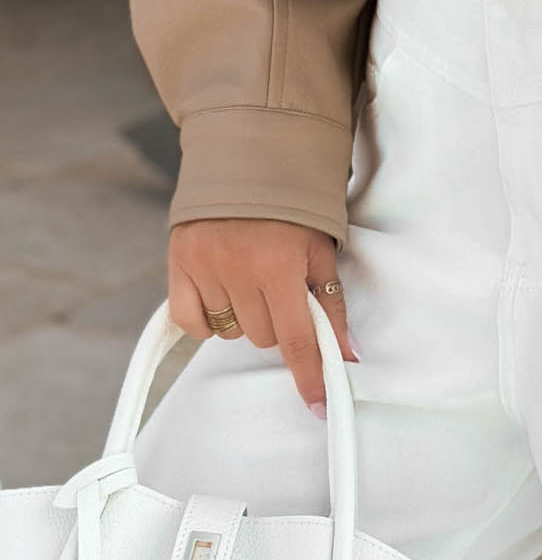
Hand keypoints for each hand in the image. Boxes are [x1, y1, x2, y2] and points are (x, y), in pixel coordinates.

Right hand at [168, 219, 358, 418]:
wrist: (247, 155)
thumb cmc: (293, 203)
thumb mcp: (321, 247)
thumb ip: (331, 304)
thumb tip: (346, 356)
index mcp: (280, 264)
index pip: (298, 337)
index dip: (310, 375)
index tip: (319, 404)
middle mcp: (239, 269)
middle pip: (262, 336)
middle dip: (277, 321)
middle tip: (280, 288)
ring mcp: (204, 267)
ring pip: (230, 331)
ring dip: (245, 316)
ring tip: (251, 276)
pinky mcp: (178, 263)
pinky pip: (193, 323)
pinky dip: (208, 318)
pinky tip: (222, 291)